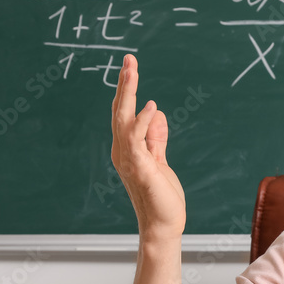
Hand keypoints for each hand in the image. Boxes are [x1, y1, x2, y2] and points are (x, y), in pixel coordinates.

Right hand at [111, 54, 185, 240]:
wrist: (163, 225)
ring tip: (132, 70)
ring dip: (128, 94)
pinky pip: (138, 140)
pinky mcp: (140, 168)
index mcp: (127, 148)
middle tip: (128, 59)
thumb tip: (157, 113)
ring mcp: (129, 159)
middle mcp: (123, 151)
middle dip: (124, 84)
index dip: (127, 90)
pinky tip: (151, 106)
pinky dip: (144, 122)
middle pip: (120, 111)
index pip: (125, 113)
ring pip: (124, 119)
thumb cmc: (161, 197)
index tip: (130, 66)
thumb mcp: (159, 160)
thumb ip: (156, 138)